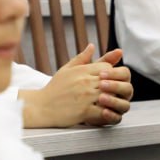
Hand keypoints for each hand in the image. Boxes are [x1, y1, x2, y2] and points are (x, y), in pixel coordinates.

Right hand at [18, 47, 132, 127]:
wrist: (41, 107)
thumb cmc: (55, 88)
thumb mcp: (66, 69)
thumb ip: (82, 58)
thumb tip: (92, 45)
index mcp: (82, 71)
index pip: (107, 67)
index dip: (112, 74)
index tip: (110, 81)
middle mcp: (85, 82)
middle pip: (112, 80)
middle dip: (117, 87)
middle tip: (118, 93)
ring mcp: (86, 96)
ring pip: (111, 95)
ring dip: (115, 100)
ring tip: (115, 103)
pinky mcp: (85, 111)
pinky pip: (104, 111)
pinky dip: (109, 113)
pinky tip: (109, 113)